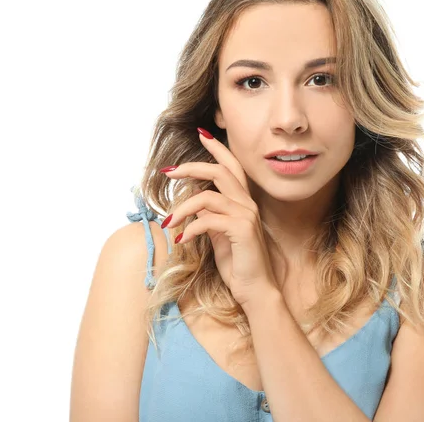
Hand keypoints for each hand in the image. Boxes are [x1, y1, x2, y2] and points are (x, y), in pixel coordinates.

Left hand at [160, 127, 280, 312]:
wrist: (255, 290)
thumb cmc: (238, 264)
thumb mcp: (219, 236)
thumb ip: (210, 216)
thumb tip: (194, 203)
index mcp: (244, 202)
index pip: (232, 166)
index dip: (217, 147)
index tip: (201, 133)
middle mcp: (247, 204)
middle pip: (220, 172)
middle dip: (192, 167)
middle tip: (169, 171)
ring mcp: (246, 216)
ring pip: (208, 197)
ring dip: (182, 207)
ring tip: (168, 221)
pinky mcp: (242, 230)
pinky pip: (208, 220)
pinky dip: (190, 228)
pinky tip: (181, 239)